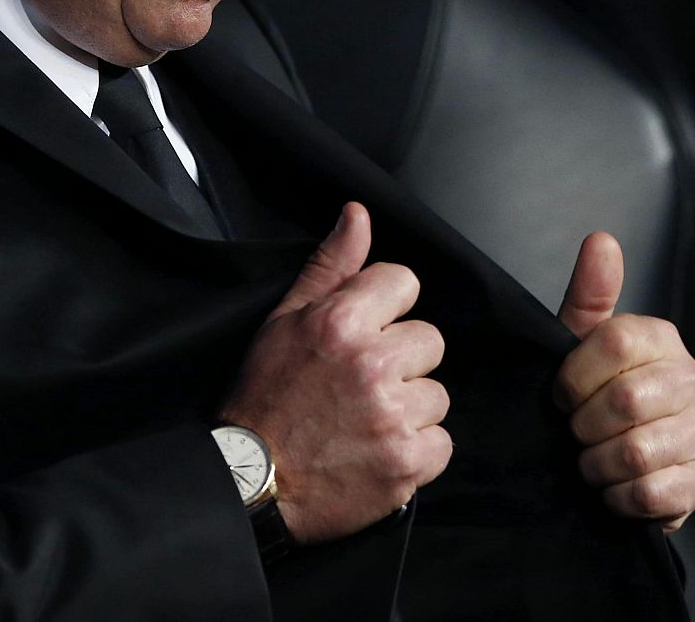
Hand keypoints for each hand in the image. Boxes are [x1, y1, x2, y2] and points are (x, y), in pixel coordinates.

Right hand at [219, 202, 450, 543]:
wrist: (252, 480)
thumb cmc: (265, 396)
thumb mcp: (284, 320)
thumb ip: (331, 266)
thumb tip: (358, 214)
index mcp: (341, 321)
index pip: (404, 283)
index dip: (385, 309)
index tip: (362, 335)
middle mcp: (372, 363)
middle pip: (429, 340)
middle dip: (400, 360)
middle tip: (360, 384)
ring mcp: (393, 416)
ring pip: (437, 394)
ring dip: (409, 408)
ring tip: (366, 420)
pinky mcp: (408, 462)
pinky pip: (442, 441)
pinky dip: (416, 450)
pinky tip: (379, 450)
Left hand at [554, 233, 694, 530]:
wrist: (619, 460)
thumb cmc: (595, 391)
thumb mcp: (581, 342)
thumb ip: (589, 294)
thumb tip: (600, 239)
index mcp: (662, 339)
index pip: (614, 342)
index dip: (573, 376)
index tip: (560, 396)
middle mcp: (694, 380)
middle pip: (624, 401)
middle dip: (583, 426)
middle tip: (575, 433)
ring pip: (636, 452)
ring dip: (597, 464)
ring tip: (591, 461)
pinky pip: (653, 493)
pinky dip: (618, 496)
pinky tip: (612, 486)